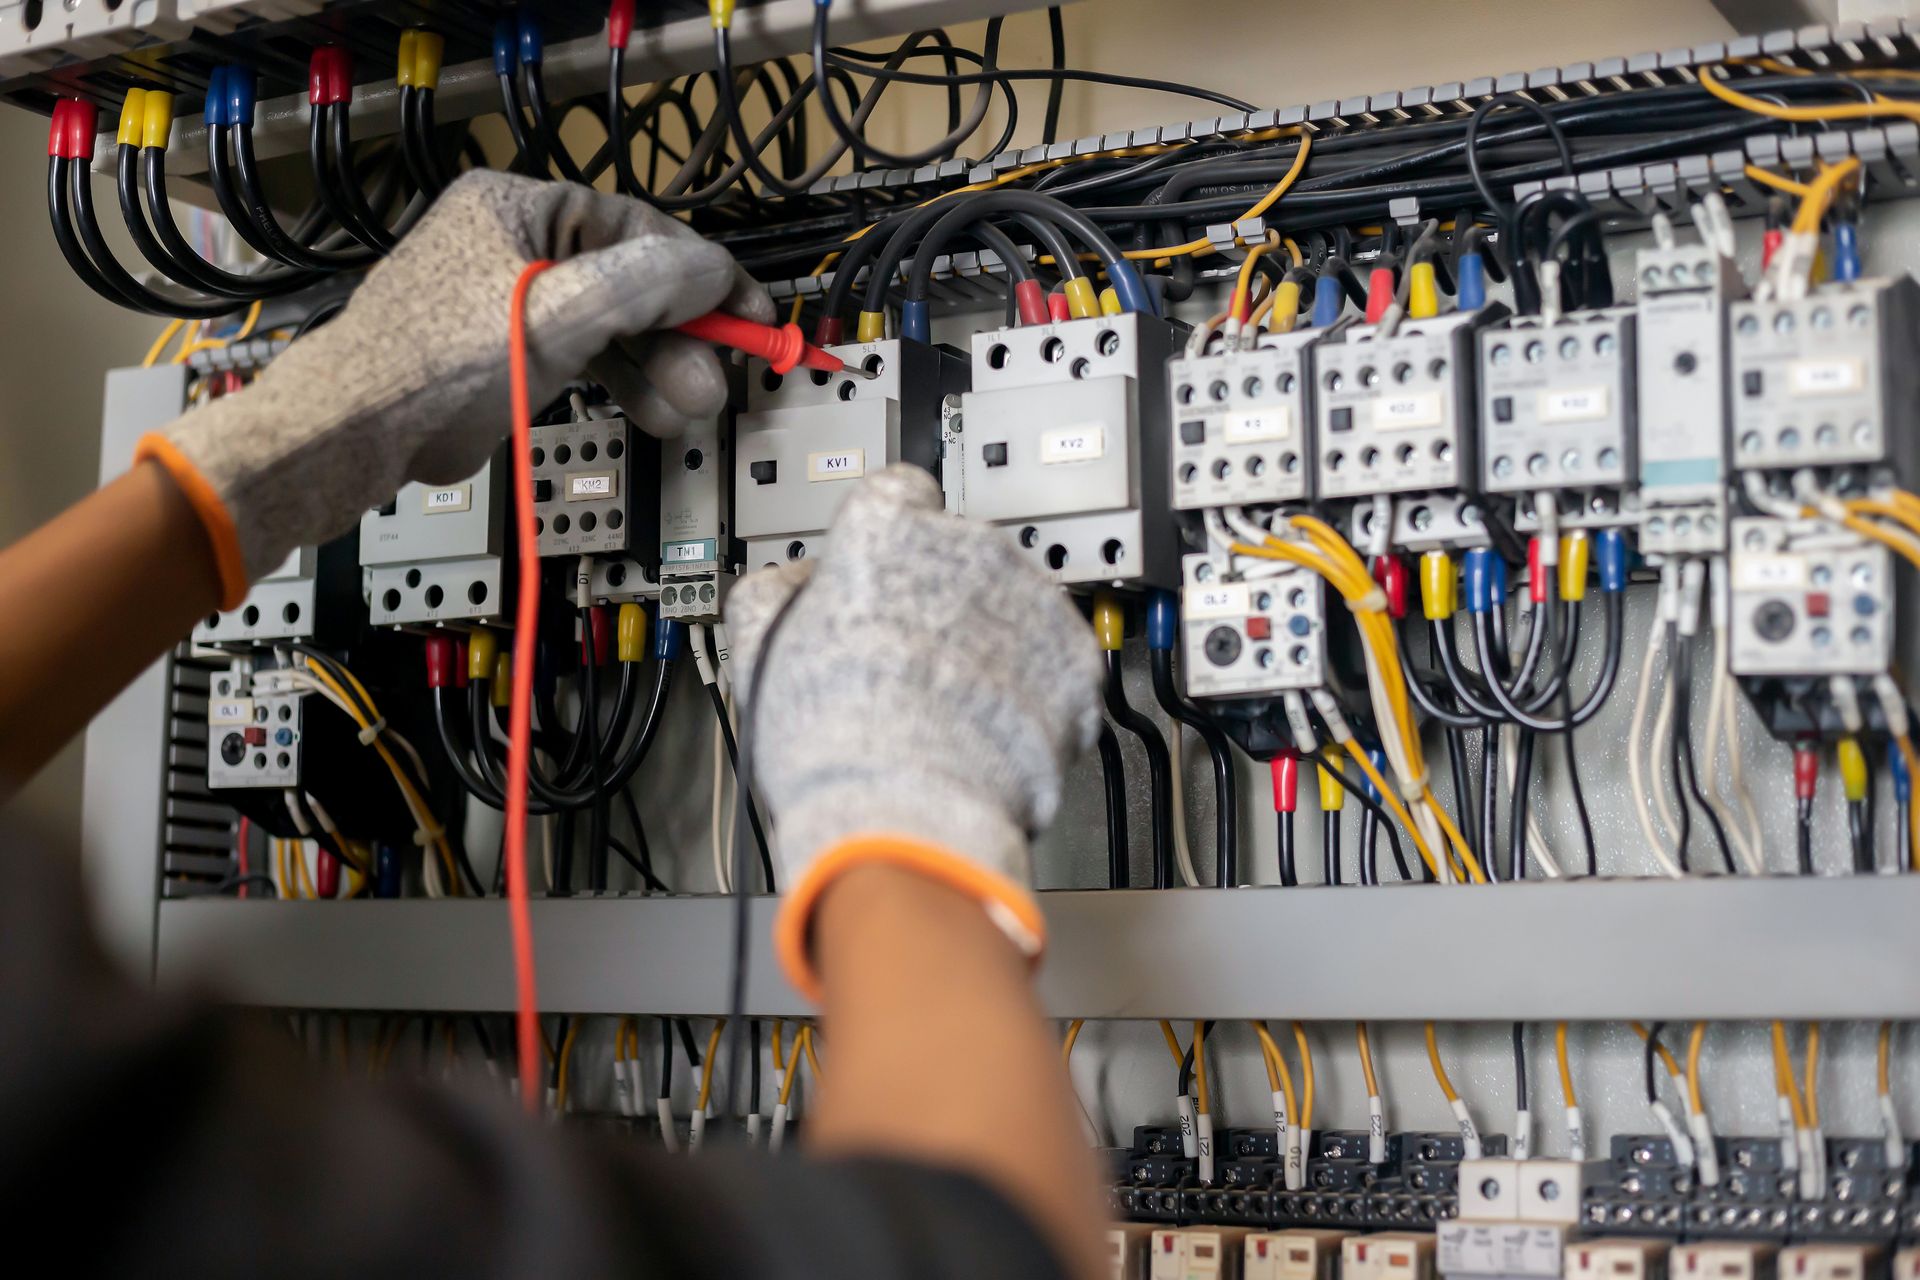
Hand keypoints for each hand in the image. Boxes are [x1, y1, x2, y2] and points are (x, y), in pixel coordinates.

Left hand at [137, 169, 771, 606]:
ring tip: (692, 408)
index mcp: (521, 205)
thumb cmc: (441, 362)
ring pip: (613, 327)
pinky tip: (658, 414)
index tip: (750, 315)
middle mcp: (519, 243)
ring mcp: (514, 299)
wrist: (360, 432)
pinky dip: (624, 384)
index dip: (702, 275)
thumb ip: (647, 283)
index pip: (637, 228)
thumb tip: (717, 272)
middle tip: (717, 380)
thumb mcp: (559, 311)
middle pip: (629, 282)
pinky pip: (588, 358)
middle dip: (679, 336)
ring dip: (659, 369)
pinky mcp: (512, 353)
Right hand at [724, 465, 1102, 999]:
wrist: (909, 811)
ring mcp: (1029, 598)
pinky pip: (1054, 658)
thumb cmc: (834, 740)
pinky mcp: (1074, 654)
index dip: (889, 540)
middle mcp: (966, 545)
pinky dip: (1035, 688)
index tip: (887, 570)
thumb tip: (796, 582)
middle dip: (944, 597)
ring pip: (1012, 604)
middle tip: (914, 659)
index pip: (897, 496)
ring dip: (992, 641)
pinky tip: (993, 725)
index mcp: (885, 528)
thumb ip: (778, 592)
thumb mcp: (762, 649)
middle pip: (959, 554)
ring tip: (952, 705)